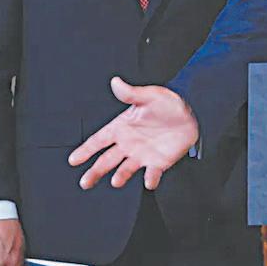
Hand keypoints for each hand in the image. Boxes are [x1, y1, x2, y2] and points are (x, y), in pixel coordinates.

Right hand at [68, 76, 198, 190]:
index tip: (73, 160)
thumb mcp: (149, 96)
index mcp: (122, 127)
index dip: (86, 150)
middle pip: (106, 161)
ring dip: (120, 176)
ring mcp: (142, 154)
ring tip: (115, 181)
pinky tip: (149, 182)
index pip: (99, 140)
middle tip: (85, 182)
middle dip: (95, 171)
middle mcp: (129, 144)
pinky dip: (150, 179)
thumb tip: (116, 82)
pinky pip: (152, 174)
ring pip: (125, 170)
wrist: (193, 111)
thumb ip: (131, 93)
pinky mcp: (158, 162)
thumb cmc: (168, 102)